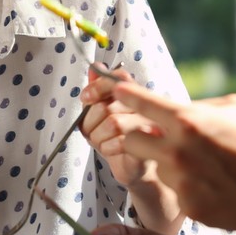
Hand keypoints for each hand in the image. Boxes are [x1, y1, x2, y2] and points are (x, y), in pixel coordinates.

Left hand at [79, 65, 155, 187]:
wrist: (132, 167)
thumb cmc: (115, 138)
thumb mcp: (99, 113)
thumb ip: (98, 90)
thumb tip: (95, 67)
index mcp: (134, 95)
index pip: (119, 78)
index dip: (98, 86)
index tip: (85, 98)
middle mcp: (146, 107)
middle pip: (108, 105)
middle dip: (91, 123)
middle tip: (93, 132)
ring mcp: (150, 126)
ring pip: (113, 123)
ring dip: (98, 137)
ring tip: (102, 142)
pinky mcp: (150, 146)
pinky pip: (121, 142)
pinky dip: (107, 148)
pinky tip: (111, 150)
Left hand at [115, 86, 235, 230]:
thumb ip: (201, 107)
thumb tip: (179, 108)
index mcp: (188, 119)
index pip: (140, 103)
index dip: (124, 95)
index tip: (116, 91)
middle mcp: (179, 151)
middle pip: (130, 141)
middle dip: (139, 137)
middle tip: (158, 138)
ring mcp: (183, 183)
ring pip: (156, 169)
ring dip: (170, 166)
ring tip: (206, 167)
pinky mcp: (192, 208)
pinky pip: (178, 193)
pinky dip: (191, 188)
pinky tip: (217, 187)